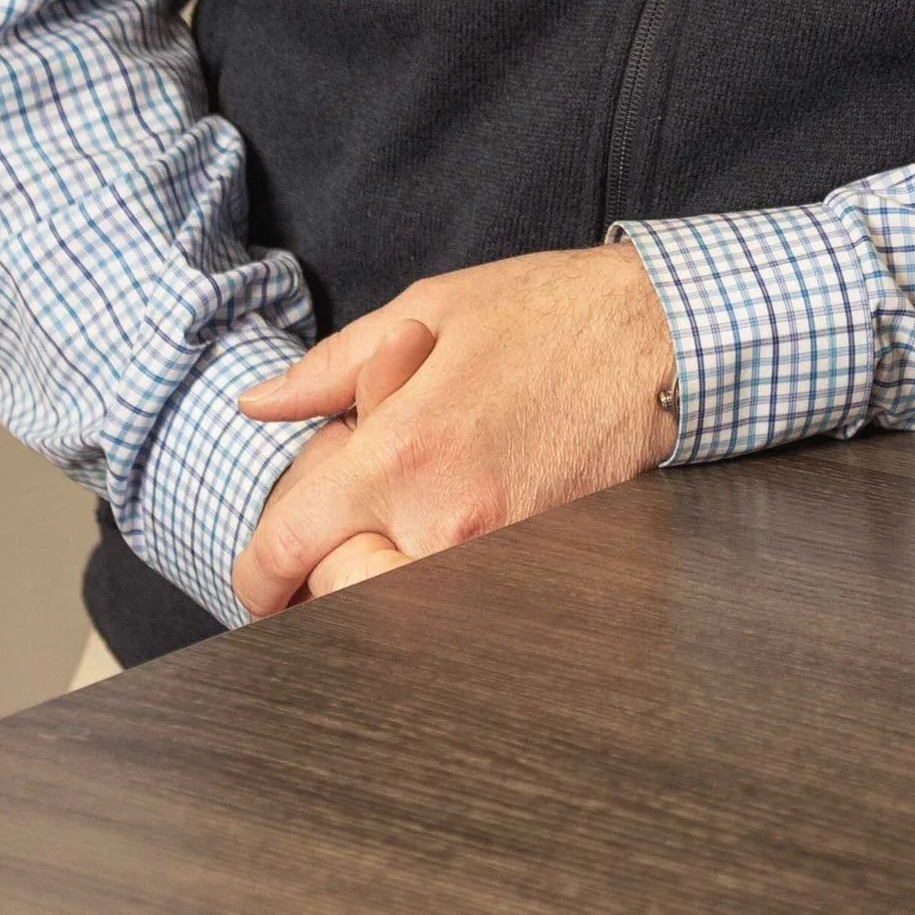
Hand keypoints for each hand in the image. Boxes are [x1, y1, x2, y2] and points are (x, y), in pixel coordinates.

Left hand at [229, 243, 675, 616]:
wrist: (658, 338)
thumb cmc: (547, 312)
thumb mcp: (431, 309)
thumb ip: (333, 367)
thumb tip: (260, 403)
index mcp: (402, 450)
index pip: (292, 545)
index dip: (256, 574)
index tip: (256, 581)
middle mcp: (442, 518)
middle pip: (337, 596)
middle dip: (323, 567)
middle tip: (343, 517)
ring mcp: (495, 554)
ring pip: (396, 605)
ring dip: (379, 572)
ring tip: (400, 512)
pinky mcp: (536, 565)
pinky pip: (458, 593)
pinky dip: (436, 566)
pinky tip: (452, 510)